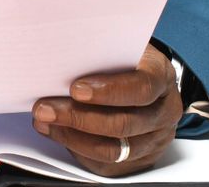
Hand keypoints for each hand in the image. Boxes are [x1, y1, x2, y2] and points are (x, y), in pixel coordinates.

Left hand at [31, 43, 181, 176]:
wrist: (143, 77)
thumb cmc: (123, 58)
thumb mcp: (118, 44)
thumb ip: (98, 51)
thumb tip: (58, 57)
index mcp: (161, 76)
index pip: (141, 88)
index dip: (109, 91)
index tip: (75, 89)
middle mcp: (164, 111)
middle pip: (123, 124)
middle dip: (78, 117)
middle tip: (44, 108)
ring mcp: (156, 139)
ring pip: (113, 150)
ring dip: (72, 137)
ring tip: (45, 122)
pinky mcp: (141, 160)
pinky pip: (107, 165)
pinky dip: (78, 150)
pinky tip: (57, 134)